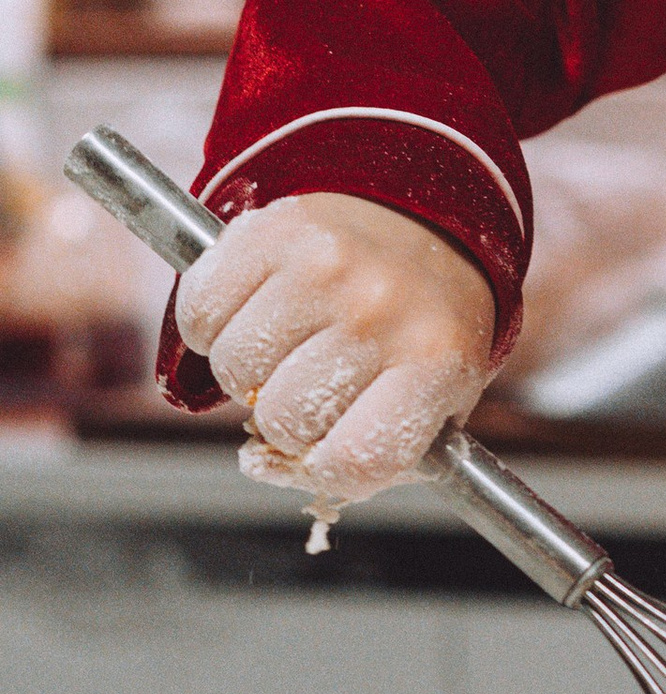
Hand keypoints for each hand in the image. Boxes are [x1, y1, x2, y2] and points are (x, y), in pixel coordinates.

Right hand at [171, 191, 495, 504]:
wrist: (422, 222)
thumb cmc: (423, 326)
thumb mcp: (436, 396)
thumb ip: (370, 452)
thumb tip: (267, 466)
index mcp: (435, 361)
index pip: (357, 460)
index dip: (327, 471)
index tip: (328, 453)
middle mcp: (380, 310)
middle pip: (283, 420)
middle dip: (286, 419)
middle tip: (309, 385)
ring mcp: (324, 268)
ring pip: (234, 369)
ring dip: (248, 372)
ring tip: (286, 346)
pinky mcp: (272, 232)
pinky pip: (202, 314)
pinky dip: (212, 327)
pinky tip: (254, 314)